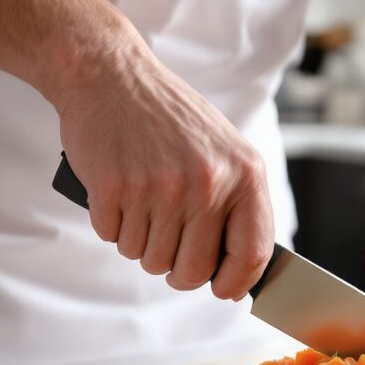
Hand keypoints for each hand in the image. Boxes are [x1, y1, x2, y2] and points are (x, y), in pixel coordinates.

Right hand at [51, 19, 272, 300]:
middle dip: (177, 271)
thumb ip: (236, 199)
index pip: (253, 252)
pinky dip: (112, 225)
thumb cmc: (167, 115)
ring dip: (140, 243)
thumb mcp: (222, 146)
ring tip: (141, 206)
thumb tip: (240, 266)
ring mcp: (158, 187)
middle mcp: (205, 182)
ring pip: (148, 258)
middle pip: (192, 269)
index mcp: (243, 172)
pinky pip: (114, 239)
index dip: (237, 281)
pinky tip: (118, 194)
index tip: (223, 289)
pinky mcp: (114, 189)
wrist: (111, 75)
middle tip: (167, 252)